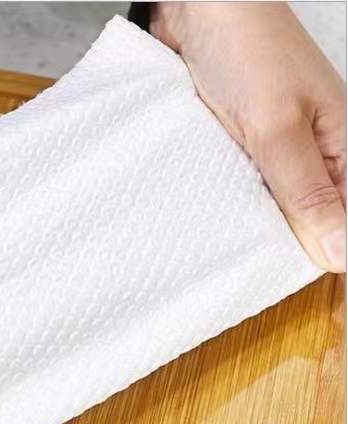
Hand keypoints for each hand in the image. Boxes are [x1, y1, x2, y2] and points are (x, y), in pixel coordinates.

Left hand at [150, 2, 345, 272]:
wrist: (197, 10)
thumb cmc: (247, 50)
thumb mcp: (279, 128)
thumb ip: (306, 190)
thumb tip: (339, 253)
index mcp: (340, 145)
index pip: (342, 218)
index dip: (325, 253)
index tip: (299, 288)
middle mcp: (309, 151)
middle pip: (306, 216)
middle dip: (282, 243)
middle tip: (252, 275)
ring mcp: (271, 148)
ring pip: (268, 204)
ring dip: (249, 224)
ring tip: (227, 257)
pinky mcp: (237, 144)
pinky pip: (236, 185)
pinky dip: (223, 200)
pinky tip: (208, 221)